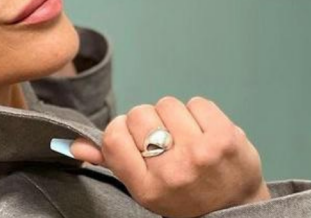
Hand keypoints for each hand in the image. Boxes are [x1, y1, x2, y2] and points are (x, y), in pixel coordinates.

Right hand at [69, 96, 270, 217]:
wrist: (235, 208)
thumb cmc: (184, 195)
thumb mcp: (144, 187)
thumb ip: (111, 161)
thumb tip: (74, 145)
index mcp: (146, 187)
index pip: (113, 136)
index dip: (121, 130)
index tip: (134, 140)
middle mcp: (172, 172)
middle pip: (139, 114)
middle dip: (149, 122)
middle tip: (165, 142)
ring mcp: (201, 154)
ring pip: (167, 104)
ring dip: (174, 116)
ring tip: (186, 138)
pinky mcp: (226, 137)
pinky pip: (197, 102)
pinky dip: (199, 113)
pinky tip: (205, 133)